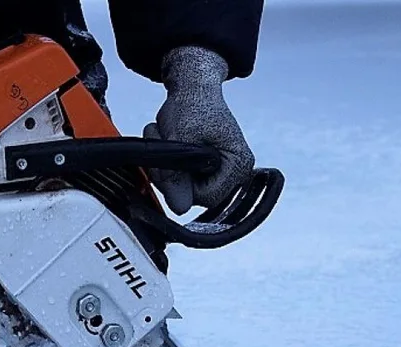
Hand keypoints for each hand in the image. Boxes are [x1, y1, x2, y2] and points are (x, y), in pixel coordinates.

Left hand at [144, 46, 255, 214]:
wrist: (192, 84)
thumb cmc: (193, 103)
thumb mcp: (180, 138)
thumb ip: (178, 176)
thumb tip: (179, 208)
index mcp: (238, 163)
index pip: (208, 197)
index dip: (182, 184)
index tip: (168, 161)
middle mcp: (236, 170)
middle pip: (197, 195)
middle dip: (172, 173)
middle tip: (162, 142)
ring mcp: (223, 170)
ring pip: (188, 188)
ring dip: (167, 166)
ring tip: (164, 136)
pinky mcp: (210, 167)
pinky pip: (186, 179)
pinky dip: (171, 164)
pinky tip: (169, 142)